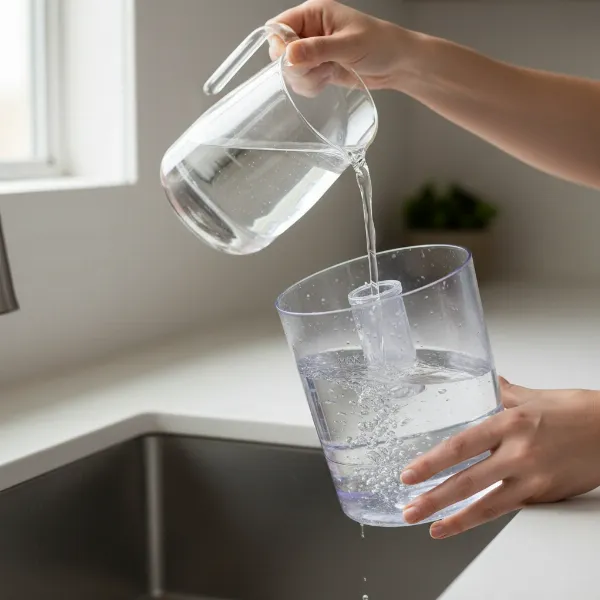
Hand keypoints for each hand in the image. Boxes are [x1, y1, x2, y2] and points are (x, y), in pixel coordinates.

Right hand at [267, 0, 414, 94]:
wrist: (397, 65)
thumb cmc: (380, 45)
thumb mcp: (348, 45)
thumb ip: (317, 50)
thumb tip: (288, 55)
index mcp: (313, 14)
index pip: (279, 27)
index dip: (280, 46)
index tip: (293, 60)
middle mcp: (309, 32)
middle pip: (280, 52)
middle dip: (295, 67)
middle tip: (319, 68)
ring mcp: (312, 52)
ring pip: (290, 71)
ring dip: (306, 79)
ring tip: (329, 73)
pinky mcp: (318, 69)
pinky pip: (301, 82)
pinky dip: (311, 86)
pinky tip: (328, 80)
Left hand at [401, 378, 599, 538]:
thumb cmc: (577, 412)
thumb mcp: (533, 397)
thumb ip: (504, 393)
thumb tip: (489, 383)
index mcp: (510, 424)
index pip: (461, 446)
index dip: (432, 463)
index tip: (410, 474)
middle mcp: (518, 453)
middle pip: (468, 481)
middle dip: (434, 498)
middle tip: (409, 509)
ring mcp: (532, 478)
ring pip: (488, 505)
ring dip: (456, 519)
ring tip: (432, 527)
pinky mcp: (545, 495)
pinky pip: (510, 508)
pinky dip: (485, 517)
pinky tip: (467, 523)